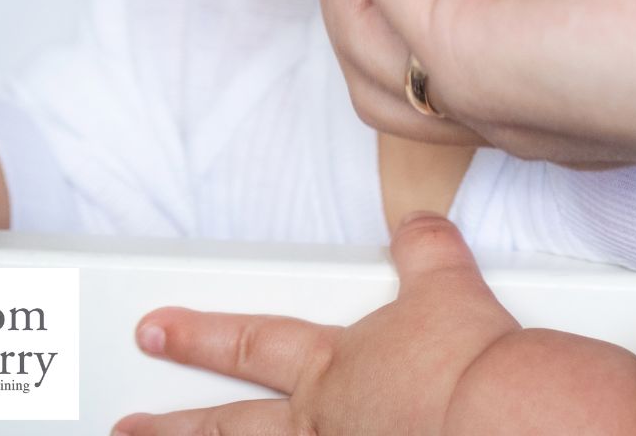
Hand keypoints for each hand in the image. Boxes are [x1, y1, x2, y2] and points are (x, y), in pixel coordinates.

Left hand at [113, 214, 635, 435]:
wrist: (508, 412)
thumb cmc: (474, 360)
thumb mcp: (448, 282)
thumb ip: (425, 248)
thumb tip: (420, 221)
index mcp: (337, 365)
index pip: (252, 342)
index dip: (200, 335)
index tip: (157, 330)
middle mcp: (326, 421)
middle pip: (230, 425)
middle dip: (173, 425)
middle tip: (127, 425)